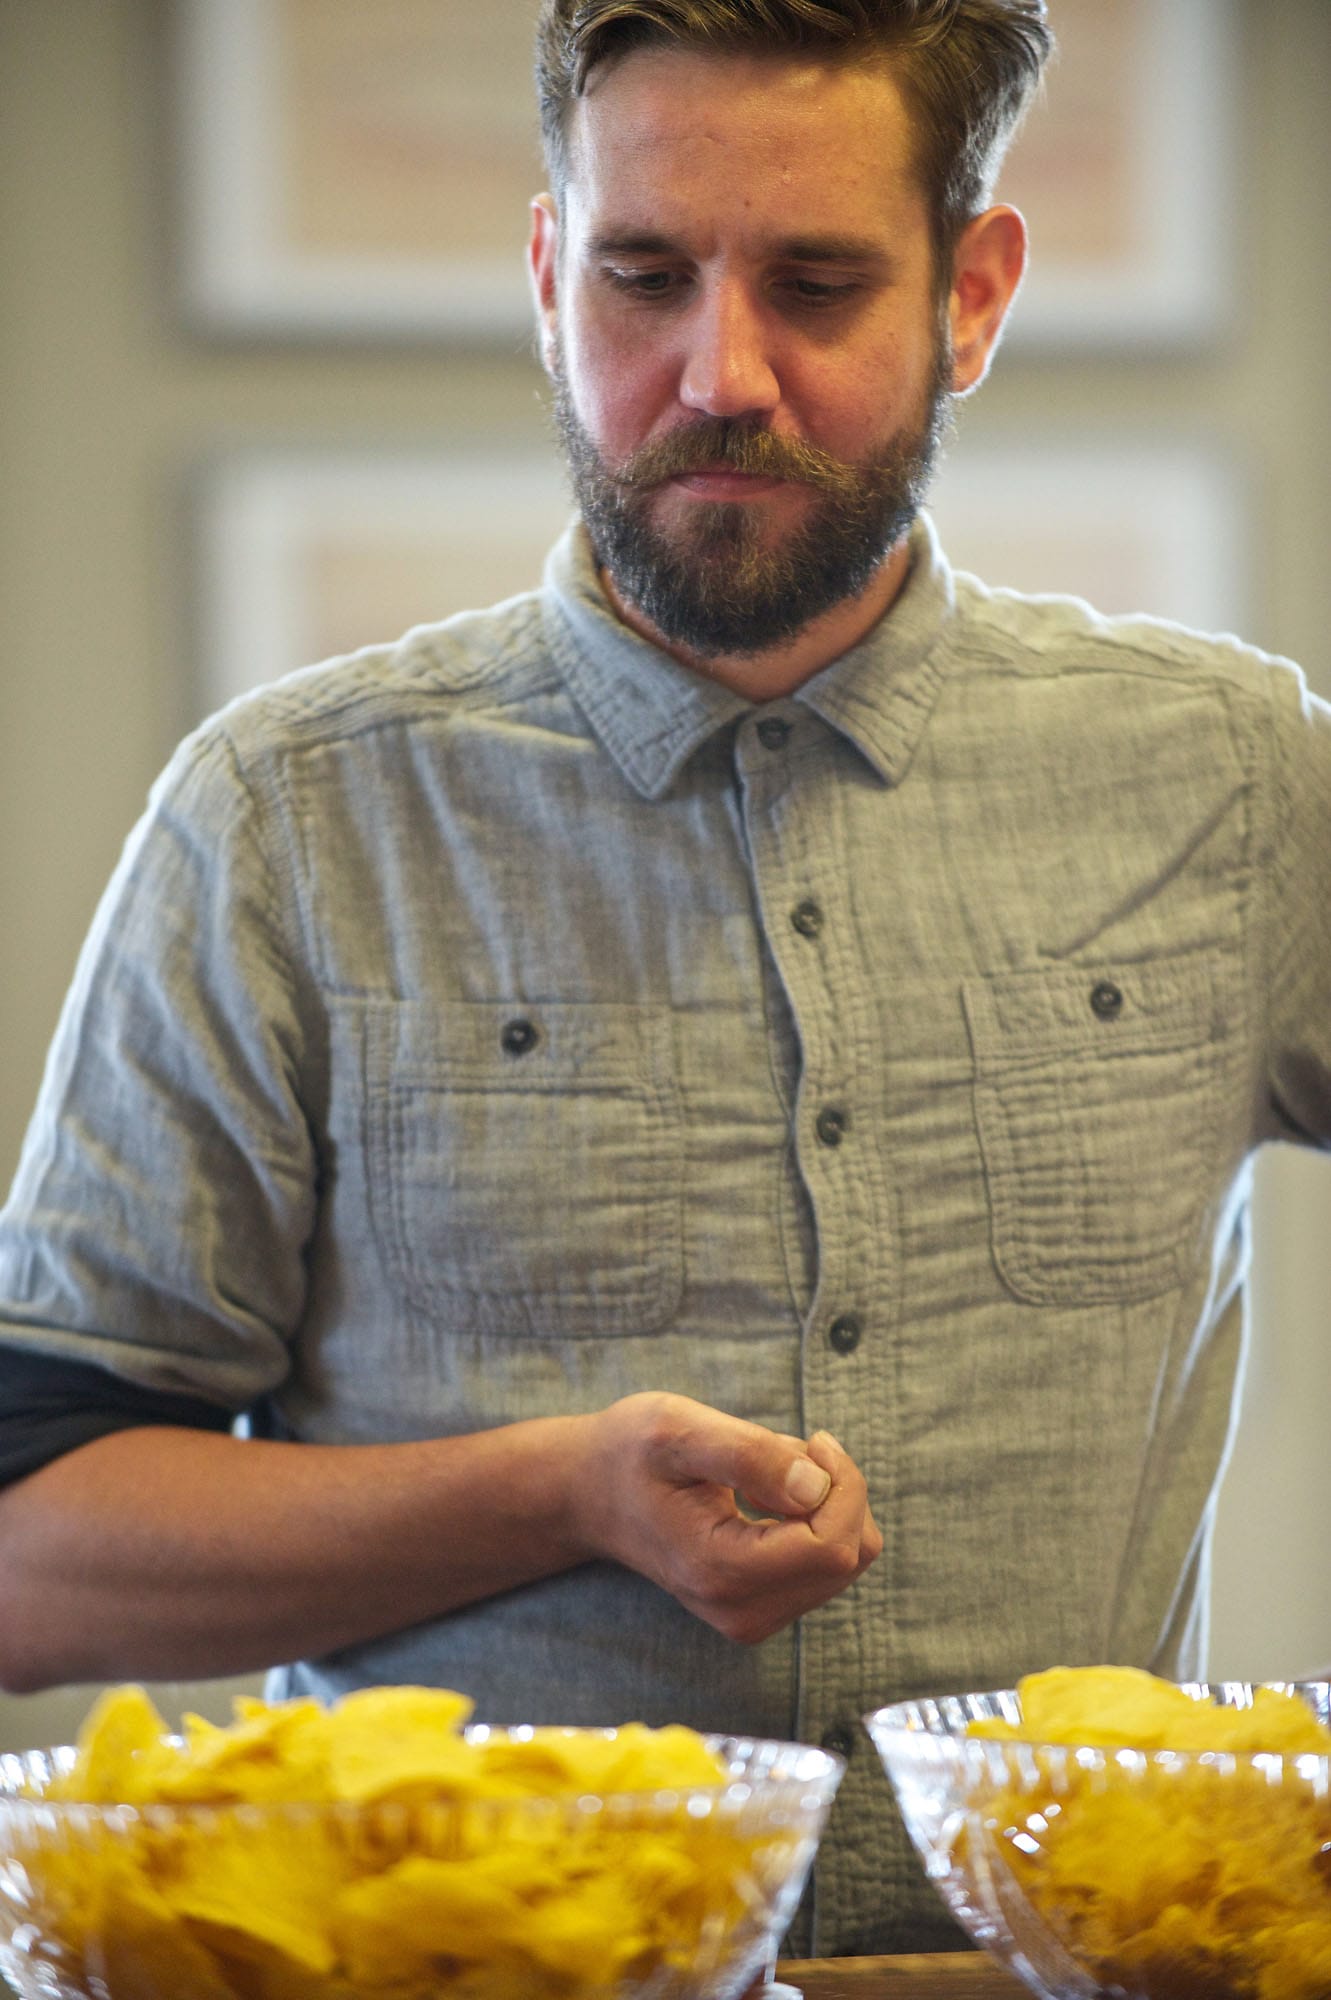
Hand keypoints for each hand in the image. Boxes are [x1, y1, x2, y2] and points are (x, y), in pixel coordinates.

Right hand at [571, 1392, 881, 1644]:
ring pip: (845, 1561)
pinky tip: (773, 1498)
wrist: (593, 1493)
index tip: (815, 1440)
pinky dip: (817, 1521)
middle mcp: (739, 1611)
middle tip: (797, 1448)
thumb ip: (750, 1455)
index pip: (831, 1546)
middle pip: (847, 1556)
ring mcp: (750, 1619)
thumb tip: (817, 1488)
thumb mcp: (681, 1429)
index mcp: (720, 1571)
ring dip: (828, 1504)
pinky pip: (826, 1566)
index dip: (844, 1486)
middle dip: (841, 1492)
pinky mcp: (760, 1609)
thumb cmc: (633, 1452)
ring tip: (772, 1472)